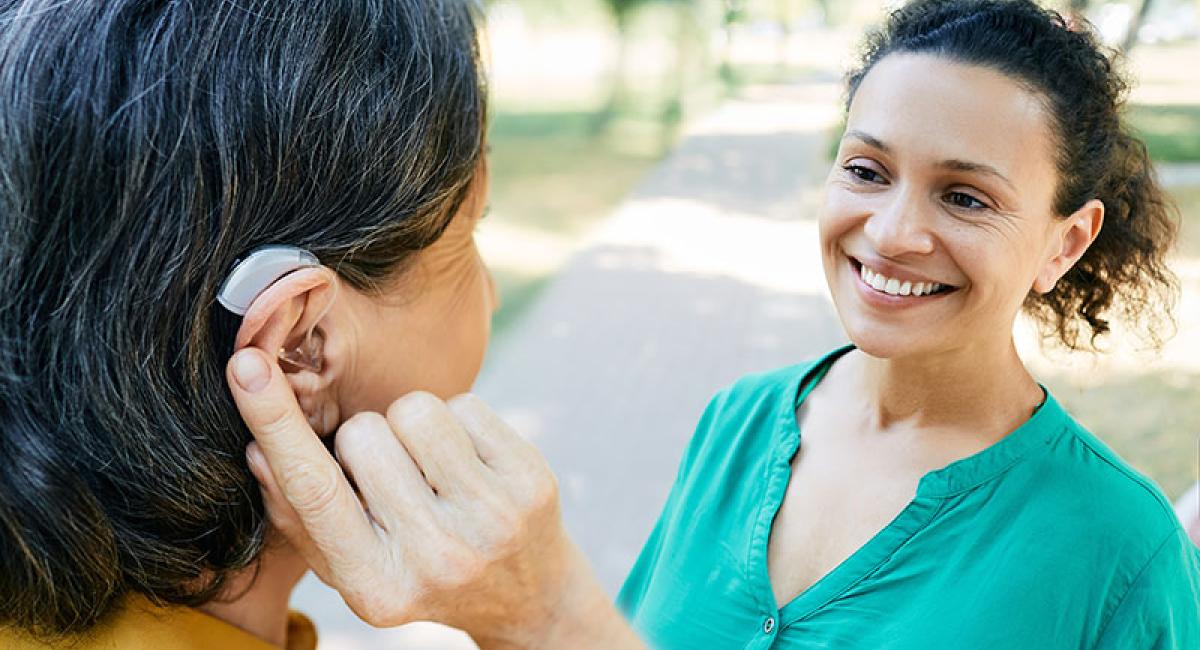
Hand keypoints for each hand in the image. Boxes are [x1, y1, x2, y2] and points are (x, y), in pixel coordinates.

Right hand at [226, 347, 642, 648]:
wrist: (527, 597)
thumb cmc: (420, 573)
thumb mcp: (352, 566)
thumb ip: (299, 514)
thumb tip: (259, 448)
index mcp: (377, 585)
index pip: (312, 488)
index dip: (274, 421)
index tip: (245, 363)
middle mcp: (436, 556)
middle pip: (363, 434)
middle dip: (365, 440)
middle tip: (392, 477)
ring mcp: (491, 519)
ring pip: (414, 409)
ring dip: (410, 426)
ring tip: (429, 468)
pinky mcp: (532, 482)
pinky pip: (465, 404)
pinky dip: (457, 422)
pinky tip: (467, 464)